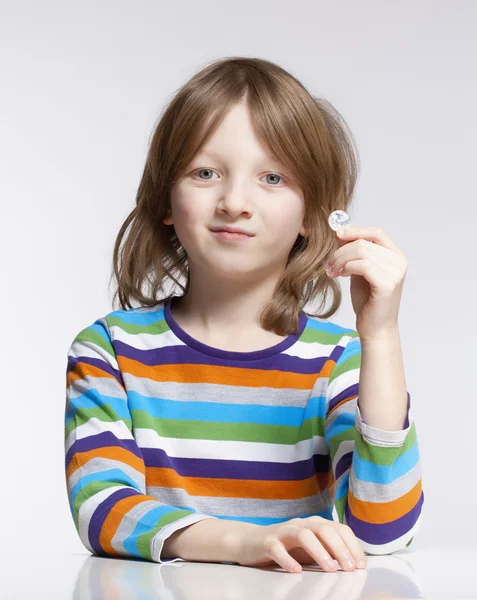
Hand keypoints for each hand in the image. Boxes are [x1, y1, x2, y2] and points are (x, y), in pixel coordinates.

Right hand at [236, 516, 366, 572]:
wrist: (251, 542)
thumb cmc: (287, 547)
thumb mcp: (312, 549)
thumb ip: (329, 551)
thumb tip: (355, 564)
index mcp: (315, 524)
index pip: (339, 529)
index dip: (352, 545)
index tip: (360, 565)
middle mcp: (301, 524)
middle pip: (323, 529)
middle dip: (339, 548)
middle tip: (349, 568)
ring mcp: (283, 531)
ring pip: (303, 534)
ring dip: (319, 551)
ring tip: (330, 569)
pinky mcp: (267, 542)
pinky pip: (277, 548)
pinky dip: (288, 559)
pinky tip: (296, 571)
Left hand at [325, 226, 407, 340]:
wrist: (375, 329)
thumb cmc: (368, 301)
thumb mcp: (359, 271)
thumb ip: (354, 253)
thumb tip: (340, 233)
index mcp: (395, 255)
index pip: (376, 232)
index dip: (355, 230)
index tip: (336, 235)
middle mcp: (399, 261)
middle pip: (364, 242)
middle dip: (341, 251)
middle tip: (329, 264)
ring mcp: (395, 273)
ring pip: (361, 251)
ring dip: (340, 260)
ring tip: (332, 271)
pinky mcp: (387, 284)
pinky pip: (363, 265)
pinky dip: (347, 267)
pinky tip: (341, 275)